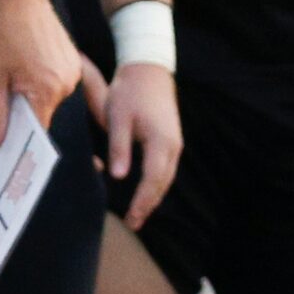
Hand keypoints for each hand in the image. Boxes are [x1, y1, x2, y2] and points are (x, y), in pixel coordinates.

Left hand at [0, 0, 78, 145]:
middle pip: (42, 112)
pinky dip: (39, 79)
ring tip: (11, 75)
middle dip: (20, 111)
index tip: (3, 143)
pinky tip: (23, 64)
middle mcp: (66, 83)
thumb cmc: (1, 34)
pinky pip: (54, 81)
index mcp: (47, 90)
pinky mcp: (72, 60)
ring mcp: (72, 71)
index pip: (36, 129)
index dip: (18, 137)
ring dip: (30, 93)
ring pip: (47, 97)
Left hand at [100, 57, 183, 228]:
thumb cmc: (130, 91)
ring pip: (166, 177)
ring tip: (139, 214)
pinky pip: (166, 168)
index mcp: (161, 141)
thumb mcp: (118, 117)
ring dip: (153, 196)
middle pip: (163, 183)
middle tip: (133, 224)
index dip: (141, 201)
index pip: (152, 179)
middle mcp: (173, 145)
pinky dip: (157, 184)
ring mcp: (175, 142)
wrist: (148, 69)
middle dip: (148, 205)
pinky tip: (145, 191)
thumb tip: (119, 177)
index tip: (130, 218)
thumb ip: (118, 148)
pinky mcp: (171, 139)